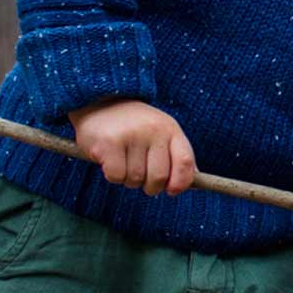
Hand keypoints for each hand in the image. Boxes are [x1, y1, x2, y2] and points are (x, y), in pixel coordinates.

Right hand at [69, 98, 196, 195]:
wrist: (99, 102)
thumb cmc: (134, 125)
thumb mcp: (161, 133)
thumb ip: (177, 155)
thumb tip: (192, 183)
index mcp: (170, 128)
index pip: (184, 161)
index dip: (181, 183)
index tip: (171, 190)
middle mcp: (153, 130)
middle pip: (159, 177)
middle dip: (150, 186)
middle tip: (140, 176)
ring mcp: (131, 135)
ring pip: (135, 179)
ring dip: (128, 179)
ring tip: (123, 161)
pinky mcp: (109, 142)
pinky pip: (116, 176)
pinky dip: (112, 176)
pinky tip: (109, 160)